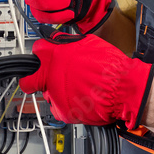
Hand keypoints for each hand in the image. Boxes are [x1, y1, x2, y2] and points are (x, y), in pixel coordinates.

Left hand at [19, 35, 153, 129]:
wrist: (124, 89)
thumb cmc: (111, 66)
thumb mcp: (88, 43)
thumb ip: (67, 44)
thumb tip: (56, 41)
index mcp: (56, 54)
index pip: (36, 51)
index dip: (39, 56)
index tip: (41, 60)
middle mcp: (52, 74)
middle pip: (29, 79)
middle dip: (33, 80)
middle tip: (40, 80)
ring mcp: (56, 94)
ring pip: (47, 94)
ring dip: (56, 92)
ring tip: (75, 89)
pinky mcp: (63, 111)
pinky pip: (59, 108)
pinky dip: (67, 105)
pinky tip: (80, 99)